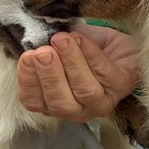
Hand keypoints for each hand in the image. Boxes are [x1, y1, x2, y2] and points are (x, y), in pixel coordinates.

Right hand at [18, 24, 140, 121]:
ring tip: (61, 40)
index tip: (27, 57)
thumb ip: (45, 48)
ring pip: (85, 90)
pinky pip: (105, 73)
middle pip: (60, 103)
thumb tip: (32, 40)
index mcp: (55, 103)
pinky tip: (80, 39)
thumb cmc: (85, 49)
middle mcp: (78, 109)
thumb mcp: (59, 48)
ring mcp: (102, 102)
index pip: (35, 102)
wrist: (119, 44)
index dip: (29, 82)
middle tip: (43, 52)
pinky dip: (90, 54)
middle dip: (49, 76)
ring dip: (71, 63)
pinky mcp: (122, 87)